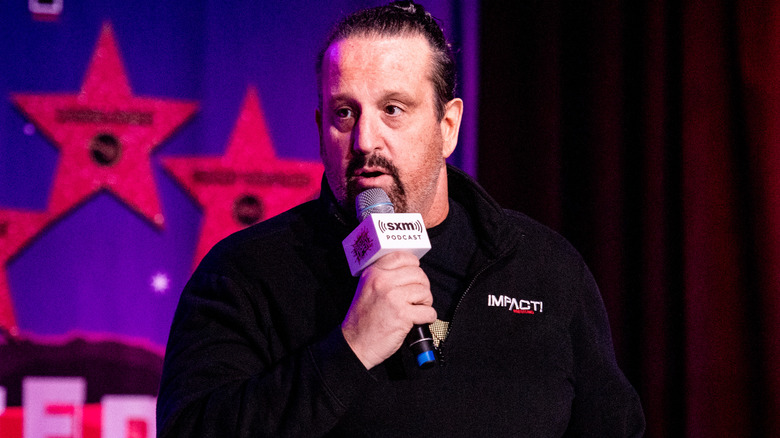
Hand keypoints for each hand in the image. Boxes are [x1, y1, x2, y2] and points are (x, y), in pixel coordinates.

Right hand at [341, 251, 436, 368]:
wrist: (356, 344)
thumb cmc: (362, 320)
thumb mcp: (366, 289)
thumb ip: (384, 277)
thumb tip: (410, 271)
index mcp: (374, 273)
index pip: (402, 257)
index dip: (414, 265)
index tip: (415, 275)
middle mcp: (383, 282)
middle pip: (418, 274)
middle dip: (423, 286)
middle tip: (417, 298)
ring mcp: (393, 297)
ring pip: (425, 291)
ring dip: (426, 302)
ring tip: (416, 309)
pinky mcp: (403, 314)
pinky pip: (428, 311)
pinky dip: (428, 317)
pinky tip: (418, 320)